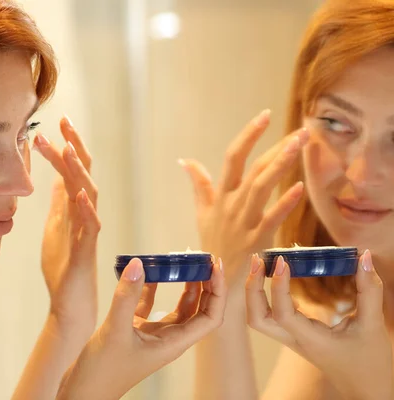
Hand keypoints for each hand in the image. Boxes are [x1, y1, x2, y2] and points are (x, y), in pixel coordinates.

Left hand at [34, 117, 99, 336]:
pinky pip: (90, 226)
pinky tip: (78, 193)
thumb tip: (58, 178)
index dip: (66, 146)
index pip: (72, 170)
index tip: (54, 123)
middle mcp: (84, 214)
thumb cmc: (64, 266)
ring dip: (79, 171)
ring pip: (89, 194)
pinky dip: (86, 209)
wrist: (69, 302)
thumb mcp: (56, 227)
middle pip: (84, 174)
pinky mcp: (87, 251)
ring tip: (67, 149)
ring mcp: (88, 231)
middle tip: (65, 122)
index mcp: (74, 207)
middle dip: (75, 147)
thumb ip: (60, 203)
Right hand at [57, 258, 226, 399]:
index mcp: (174, 343)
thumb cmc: (102, 372)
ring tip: (183, 260)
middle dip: (206, 284)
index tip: (215, 265)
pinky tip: (148, 271)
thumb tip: (138, 264)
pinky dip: (153, 288)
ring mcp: (153, 335)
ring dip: (184, 285)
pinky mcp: (136, 331)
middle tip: (203, 257)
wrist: (82, 391)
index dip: (218, 291)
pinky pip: (151, 305)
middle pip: (199, 309)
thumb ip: (127, 297)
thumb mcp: (116, 331)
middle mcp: (169, 339)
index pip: (210, 316)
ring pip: (178, 307)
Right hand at [179, 110, 308, 289]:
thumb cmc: (212, 244)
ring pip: (261, 188)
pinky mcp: (256, 240)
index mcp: (220, 196)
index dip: (248, 135)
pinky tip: (299, 187)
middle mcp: (231, 205)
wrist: (216, 281)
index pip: (232, 158)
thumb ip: (199, 184)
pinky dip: (284, 203)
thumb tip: (185, 160)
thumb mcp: (202, 213)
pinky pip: (271, 219)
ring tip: (300, 145)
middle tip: (301, 130)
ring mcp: (243, 222)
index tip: (265, 116)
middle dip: (277, 147)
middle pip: (253, 170)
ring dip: (281, 165)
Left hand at [246, 251, 392, 399]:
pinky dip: (264, 295)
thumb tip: (364, 256)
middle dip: (252, 287)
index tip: (282, 260)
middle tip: (258, 259)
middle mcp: (293, 341)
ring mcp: (290, 339)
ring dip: (254, 291)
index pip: (281, 313)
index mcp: (310, 340)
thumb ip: (369, 290)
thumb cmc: (371, 361)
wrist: (368, 389)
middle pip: (255, 318)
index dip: (278, 286)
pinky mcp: (293, 336)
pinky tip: (275, 276)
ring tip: (260, 264)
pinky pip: (269, 315)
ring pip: (258, 318)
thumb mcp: (373, 324)